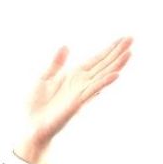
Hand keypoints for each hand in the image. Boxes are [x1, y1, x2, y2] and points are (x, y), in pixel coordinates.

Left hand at [14, 36, 132, 163]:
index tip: (122, 38)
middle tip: (132, 38)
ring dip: (117, 65)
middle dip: (117, 52)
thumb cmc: (36, 105)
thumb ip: (56, 63)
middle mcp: (82, 83)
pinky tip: (116, 75)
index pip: (96, 60)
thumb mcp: (44, 78)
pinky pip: (93, 91)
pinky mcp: (77, 103)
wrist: (30, 125)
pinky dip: (104, 83)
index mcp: (74, 76)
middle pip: (104, 65)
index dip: (108, 49)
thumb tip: (65, 46)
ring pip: (103, 76)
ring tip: (130, 53)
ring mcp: (81, 93)